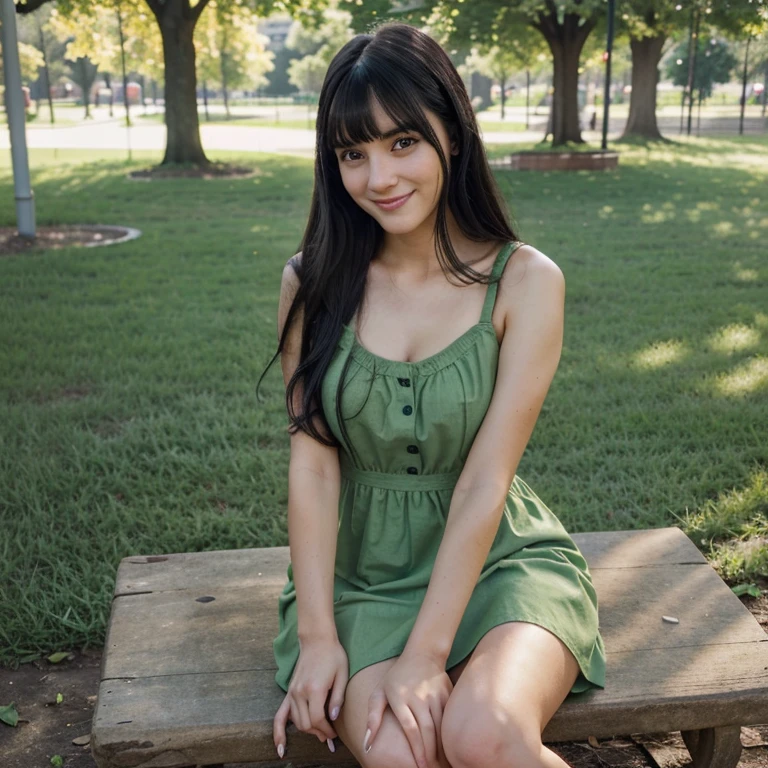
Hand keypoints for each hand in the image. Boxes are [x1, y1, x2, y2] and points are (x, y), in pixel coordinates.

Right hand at [273, 635, 347, 758]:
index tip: (334, 734)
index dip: (327, 730)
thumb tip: (333, 718)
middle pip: (306, 724)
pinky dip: (279, 733)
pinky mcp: (289, 691)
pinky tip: (280, 748)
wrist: (317, 640)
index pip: (317, 719)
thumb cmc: (333, 655)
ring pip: (297, 722)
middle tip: (330, 735)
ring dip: (308, 730)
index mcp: (314, 688)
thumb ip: (338, 698)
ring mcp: (292, 692)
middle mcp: (300, 692)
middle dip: (319, 732)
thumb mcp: (342, 674)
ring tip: (320, 732)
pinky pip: (280, 716)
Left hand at [364, 650, 452, 767]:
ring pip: (440, 725)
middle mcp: (418, 696)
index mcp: (400, 697)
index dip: (417, 749)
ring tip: (439, 763)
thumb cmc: (397, 677)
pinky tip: (447, 746)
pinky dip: (449, 733)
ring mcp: (435, 694)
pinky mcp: (447, 693)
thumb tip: (366, 745)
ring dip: (441, 746)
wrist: (424, 653)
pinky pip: (449, 717)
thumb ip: (373, 718)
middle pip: (427, 730)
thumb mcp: (380, 692)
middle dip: (430, 753)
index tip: (420, 766)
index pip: (411, 728)